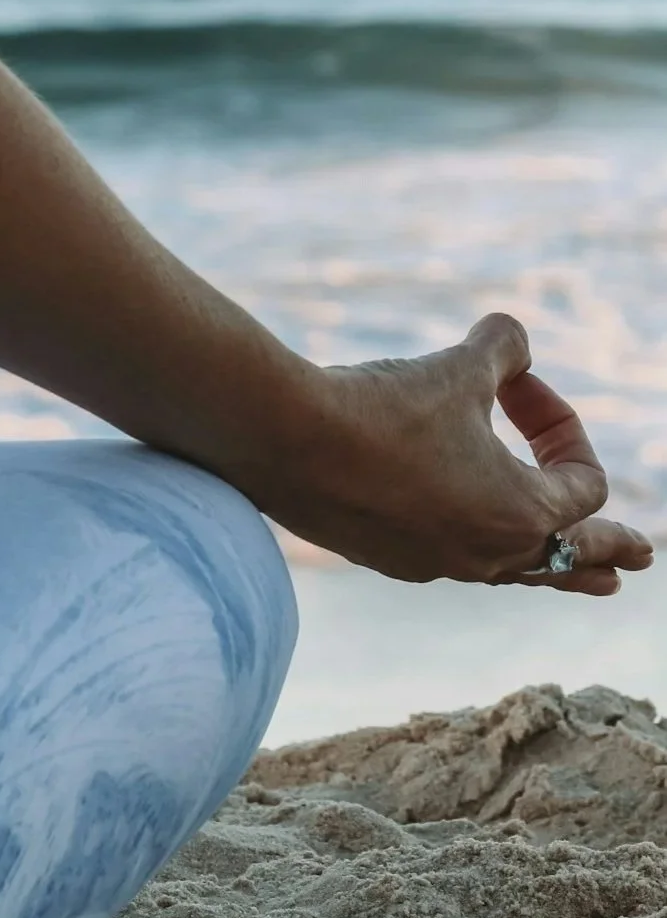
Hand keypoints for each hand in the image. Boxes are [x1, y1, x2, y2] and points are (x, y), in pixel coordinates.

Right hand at [262, 313, 653, 594]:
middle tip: (643, 559)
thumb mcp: (457, 367)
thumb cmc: (382, 408)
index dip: (561, 423)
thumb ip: (503, 350)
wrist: (286, 441)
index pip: (582, 482)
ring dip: (546, 563)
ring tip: (578, 577)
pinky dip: (472, 543)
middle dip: (608, 551)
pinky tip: (461, 537)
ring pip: (509, 571)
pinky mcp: (385, 557)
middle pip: (567, 559)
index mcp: (520, 514)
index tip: (518, 383)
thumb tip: (513, 340)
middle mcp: (484, 554)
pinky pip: (449, 558)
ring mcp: (432, 563)